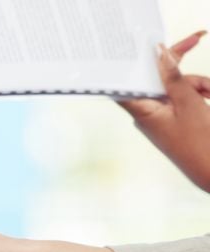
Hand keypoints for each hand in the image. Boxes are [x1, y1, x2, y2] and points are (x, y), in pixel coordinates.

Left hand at [118, 31, 209, 192]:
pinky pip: (182, 97)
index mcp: (141, 109)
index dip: (130, 62)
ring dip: (197, 83)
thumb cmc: (198, 141)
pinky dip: (198, 93)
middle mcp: (147, 111)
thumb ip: (173, 76)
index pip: (125, 81)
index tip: (143, 44)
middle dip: (183, 70)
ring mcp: (160, 115)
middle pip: (158, 78)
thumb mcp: (188, 102)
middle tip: (197, 39)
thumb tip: (160, 52)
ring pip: (175, 86)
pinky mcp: (172, 118)